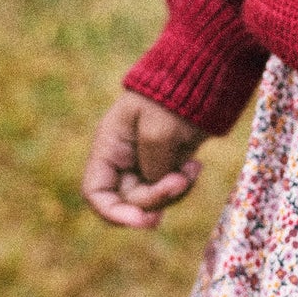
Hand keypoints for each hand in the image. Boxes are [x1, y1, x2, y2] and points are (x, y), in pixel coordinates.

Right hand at [81, 89, 204, 228]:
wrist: (201, 75)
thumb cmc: (174, 95)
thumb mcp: (159, 128)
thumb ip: (153, 165)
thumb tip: (157, 184)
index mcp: (110, 145)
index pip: (96, 192)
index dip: (114, 213)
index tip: (145, 221)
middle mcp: (123, 158)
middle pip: (128, 200)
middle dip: (156, 198)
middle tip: (180, 181)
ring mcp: (145, 161)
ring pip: (152, 199)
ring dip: (174, 192)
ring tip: (193, 168)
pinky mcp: (167, 162)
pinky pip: (170, 189)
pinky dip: (183, 184)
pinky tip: (195, 166)